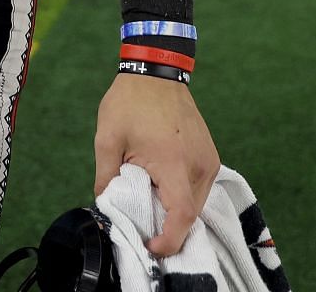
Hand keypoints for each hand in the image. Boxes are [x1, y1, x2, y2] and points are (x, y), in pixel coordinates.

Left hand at [94, 74, 219, 257]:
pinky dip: (182, 194)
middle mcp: (198, 165)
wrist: (156, 70)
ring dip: (174, 209)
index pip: (181, 216)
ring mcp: (208, 160)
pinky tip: (161, 185)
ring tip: (149, 197)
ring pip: (196, 202)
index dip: (169, 239)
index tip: (151, 245)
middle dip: (168, 225)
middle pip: (189, 213)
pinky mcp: (209, 155)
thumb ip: (106, 177)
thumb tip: (106, 203)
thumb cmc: (130, 102)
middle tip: (141, 219)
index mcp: (174, 163)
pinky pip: (199, 187)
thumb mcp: (107, 139)